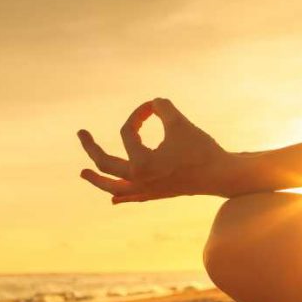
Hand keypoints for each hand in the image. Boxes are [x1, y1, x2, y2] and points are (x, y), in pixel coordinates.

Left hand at [78, 98, 236, 203]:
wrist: (221, 175)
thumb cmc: (200, 149)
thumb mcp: (179, 122)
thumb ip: (161, 107)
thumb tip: (152, 104)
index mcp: (141, 163)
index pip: (128, 132)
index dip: (137, 115)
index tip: (151, 107)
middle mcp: (138, 179)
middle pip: (105, 163)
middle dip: (90, 147)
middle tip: (80, 133)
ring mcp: (146, 190)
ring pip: (113, 186)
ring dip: (97, 180)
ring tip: (82, 173)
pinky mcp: (156, 194)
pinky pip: (132, 196)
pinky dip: (121, 195)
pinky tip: (113, 198)